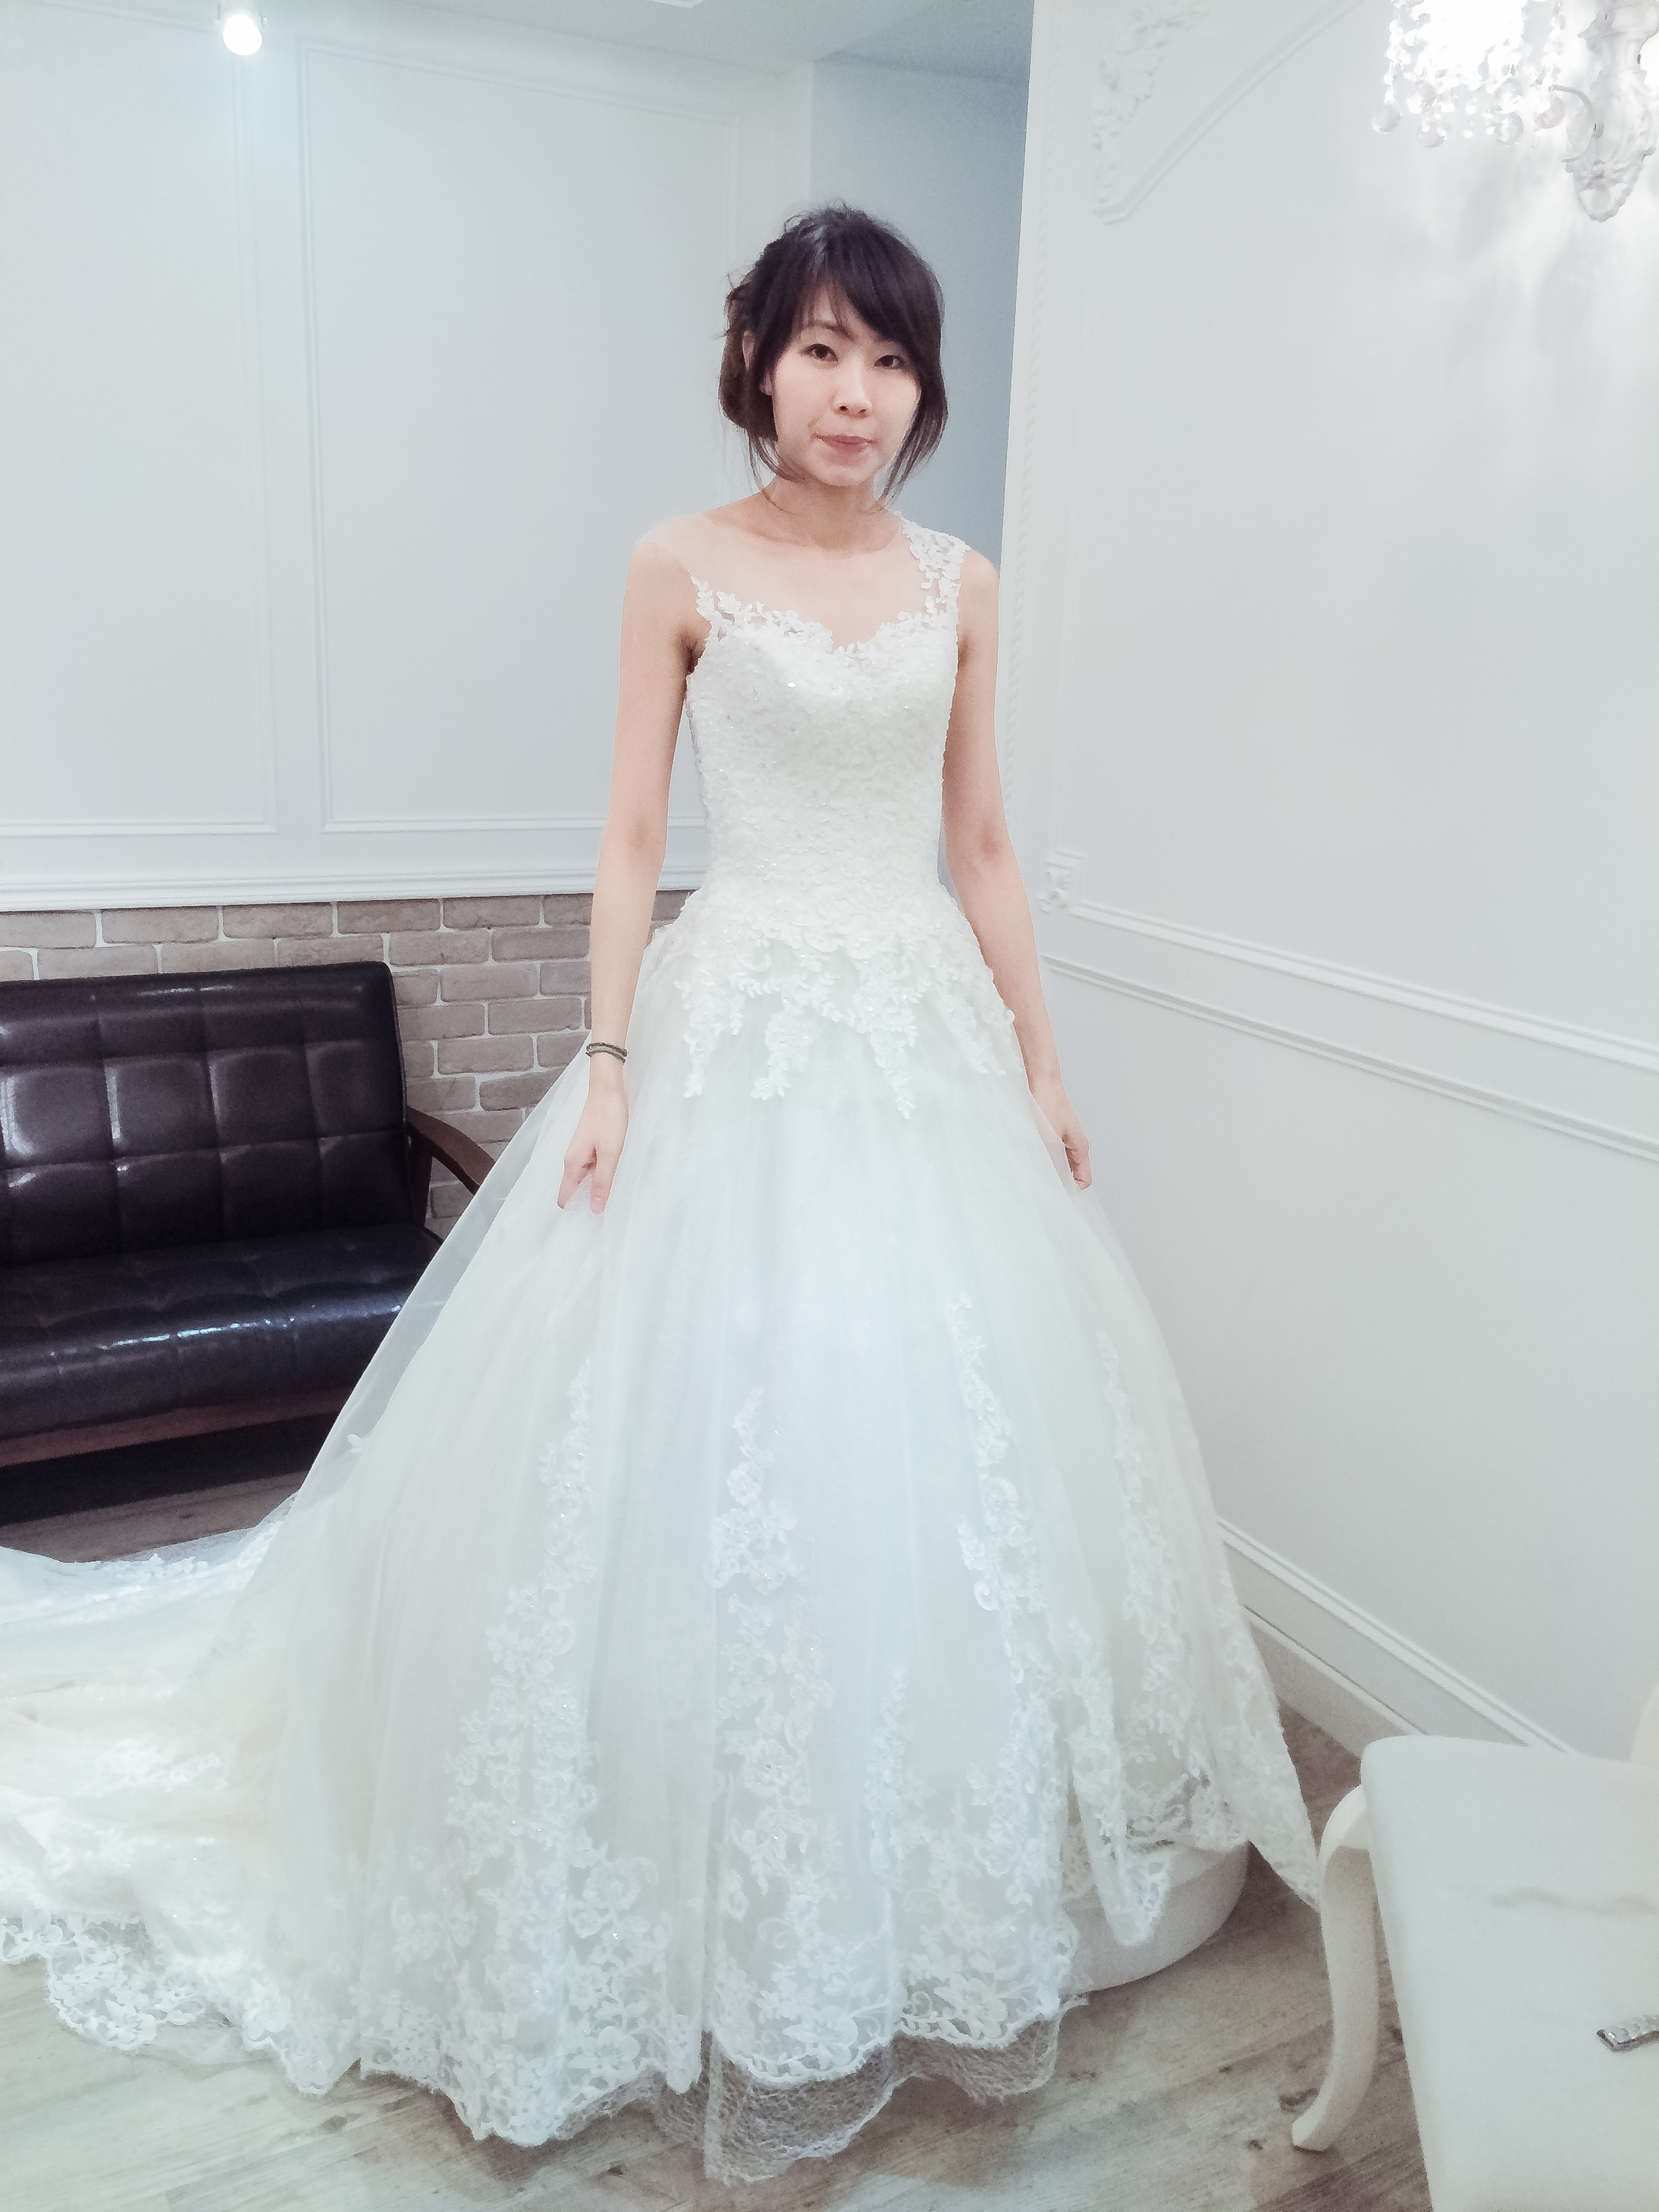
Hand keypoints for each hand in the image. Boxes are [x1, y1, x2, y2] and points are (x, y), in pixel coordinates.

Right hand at [558, 1061, 628, 1210]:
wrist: (608, 1088)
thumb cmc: (609, 1119)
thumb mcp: (610, 1153)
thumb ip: (602, 1182)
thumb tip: (594, 1209)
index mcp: (572, 1164)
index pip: (564, 1198)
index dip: (573, 1212)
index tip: (586, 1227)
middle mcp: (572, 1160)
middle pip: (573, 1191)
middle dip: (585, 1204)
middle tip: (604, 1219)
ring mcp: (581, 1153)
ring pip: (585, 1180)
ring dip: (595, 1191)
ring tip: (612, 1204)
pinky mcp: (591, 1146)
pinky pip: (592, 1169)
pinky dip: (600, 1177)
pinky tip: (614, 1180)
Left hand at [1030, 1071, 1091, 1188]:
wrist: (1039, 1079)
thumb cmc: (1048, 1103)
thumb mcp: (1048, 1138)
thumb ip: (1050, 1162)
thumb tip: (1047, 1181)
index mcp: (1079, 1147)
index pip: (1082, 1180)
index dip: (1070, 1191)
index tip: (1054, 1198)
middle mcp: (1072, 1144)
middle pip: (1069, 1173)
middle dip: (1055, 1181)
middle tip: (1039, 1188)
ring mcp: (1060, 1138)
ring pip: (1055, 1163)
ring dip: (1044, 1168)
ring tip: (1030, 1172)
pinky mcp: (1048, 1131)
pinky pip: (1045, 1152)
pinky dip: (1036, 1156)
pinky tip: (1024, 1156)